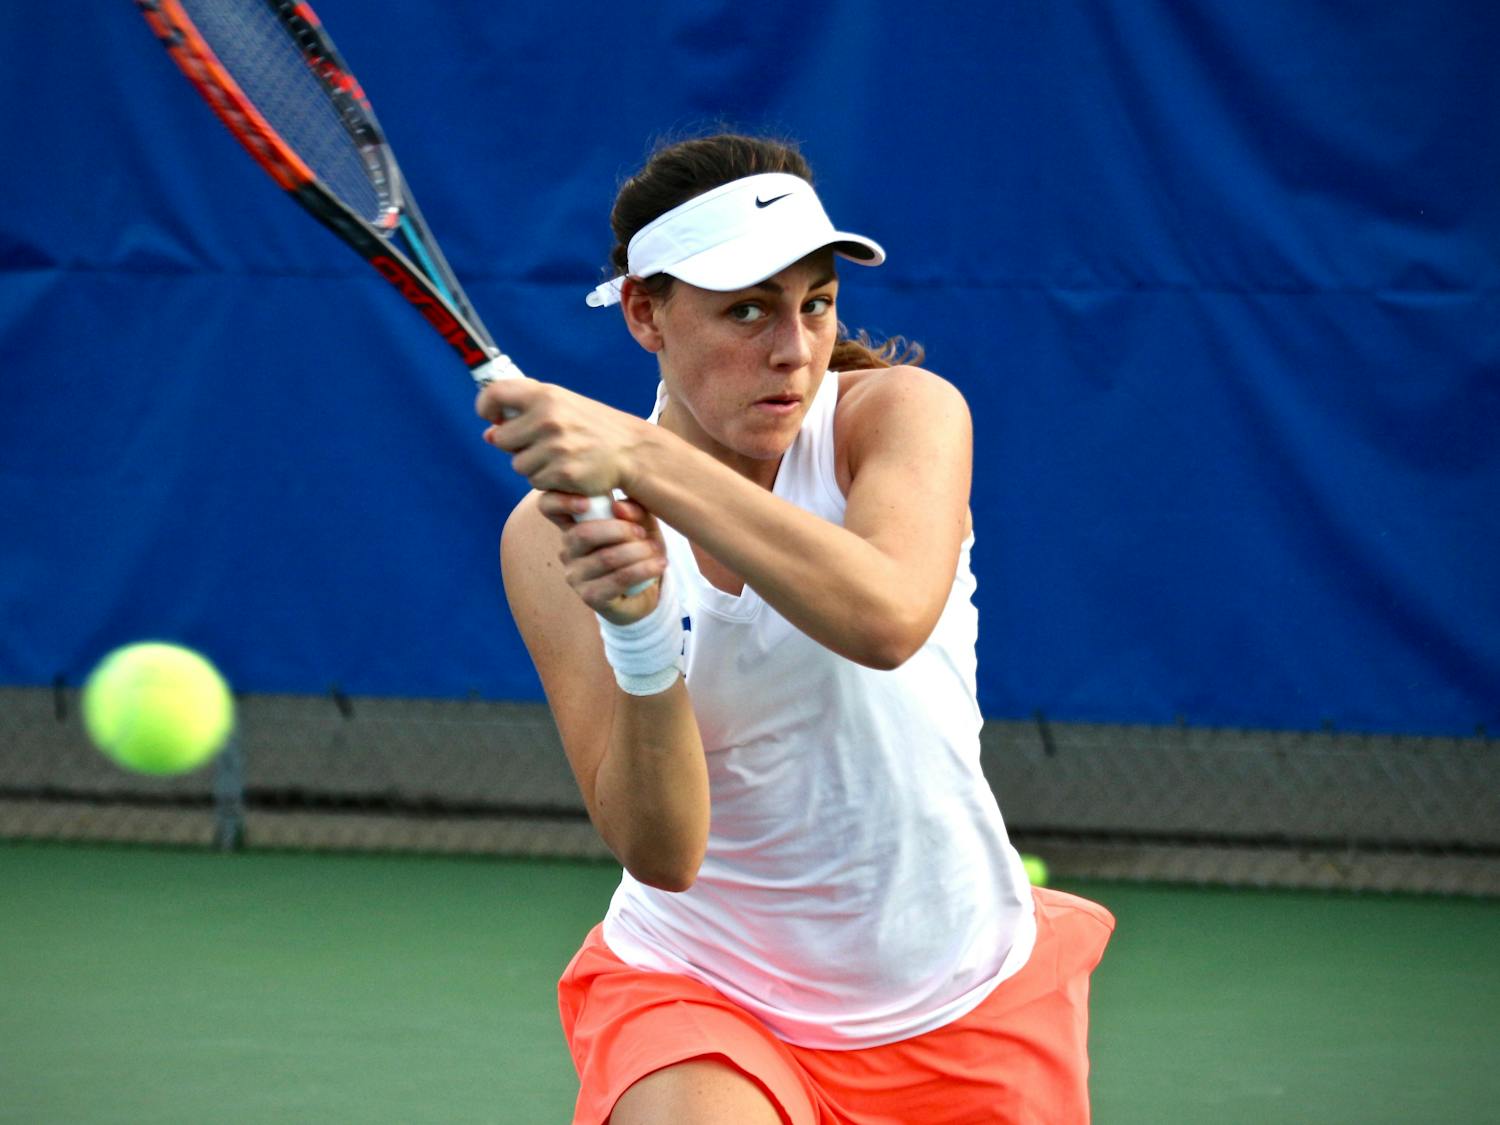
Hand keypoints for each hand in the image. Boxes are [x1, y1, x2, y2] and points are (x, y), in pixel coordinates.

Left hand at [477, 377, 643, 498]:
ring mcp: (555, 447)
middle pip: (502, 439)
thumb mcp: (563, 406)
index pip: (495, 394)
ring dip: (533, 467)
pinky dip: (548, 481)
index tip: (491, 418)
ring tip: (560, 458)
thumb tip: (488, 434)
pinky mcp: (563, 473)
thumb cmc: (593, 428)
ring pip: (518, 465)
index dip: (486, 407)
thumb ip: (526, 414)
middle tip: (540, 445)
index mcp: (546, 396)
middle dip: (515, 446)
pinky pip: (536, 483)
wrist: (632, 451)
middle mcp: (548, 418)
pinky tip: (567, 471)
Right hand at [536, 493, 667, 620]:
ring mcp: (575, 575)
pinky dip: (643, 569)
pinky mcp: (590, 597)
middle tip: (642, 533)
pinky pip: (619, 578)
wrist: (645, 591)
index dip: (562, 501)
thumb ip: (633, 510)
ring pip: (606, 557)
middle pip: (584, 533)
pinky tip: (659, 565)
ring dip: (638, 552)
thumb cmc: (638, 549)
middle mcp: (568, 549)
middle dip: (619, 530)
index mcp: (574, 525)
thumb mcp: (641, 524)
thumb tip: (618, 506)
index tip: (587, 502)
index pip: (549, 507)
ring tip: (656, 551)